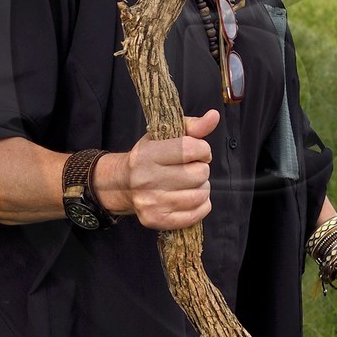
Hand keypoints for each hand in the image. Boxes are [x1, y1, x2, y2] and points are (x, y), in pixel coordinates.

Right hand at [103, 109, 218, 228]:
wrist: (121, 184)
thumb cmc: (148, 156)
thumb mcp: (164, 135)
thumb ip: (192, 126)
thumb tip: (214, 116)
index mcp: (147, 154)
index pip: (191, 149)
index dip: (203, 150)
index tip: (198, 151)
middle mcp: (146, 180)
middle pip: (199, 174)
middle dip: (201, 169)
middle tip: (191, 168)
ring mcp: (151, 203)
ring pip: (200, 195)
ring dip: (202, 187)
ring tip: (190, 183)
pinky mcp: (157, 220)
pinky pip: (197, 214)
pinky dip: (202, 205)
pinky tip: (191, 197)